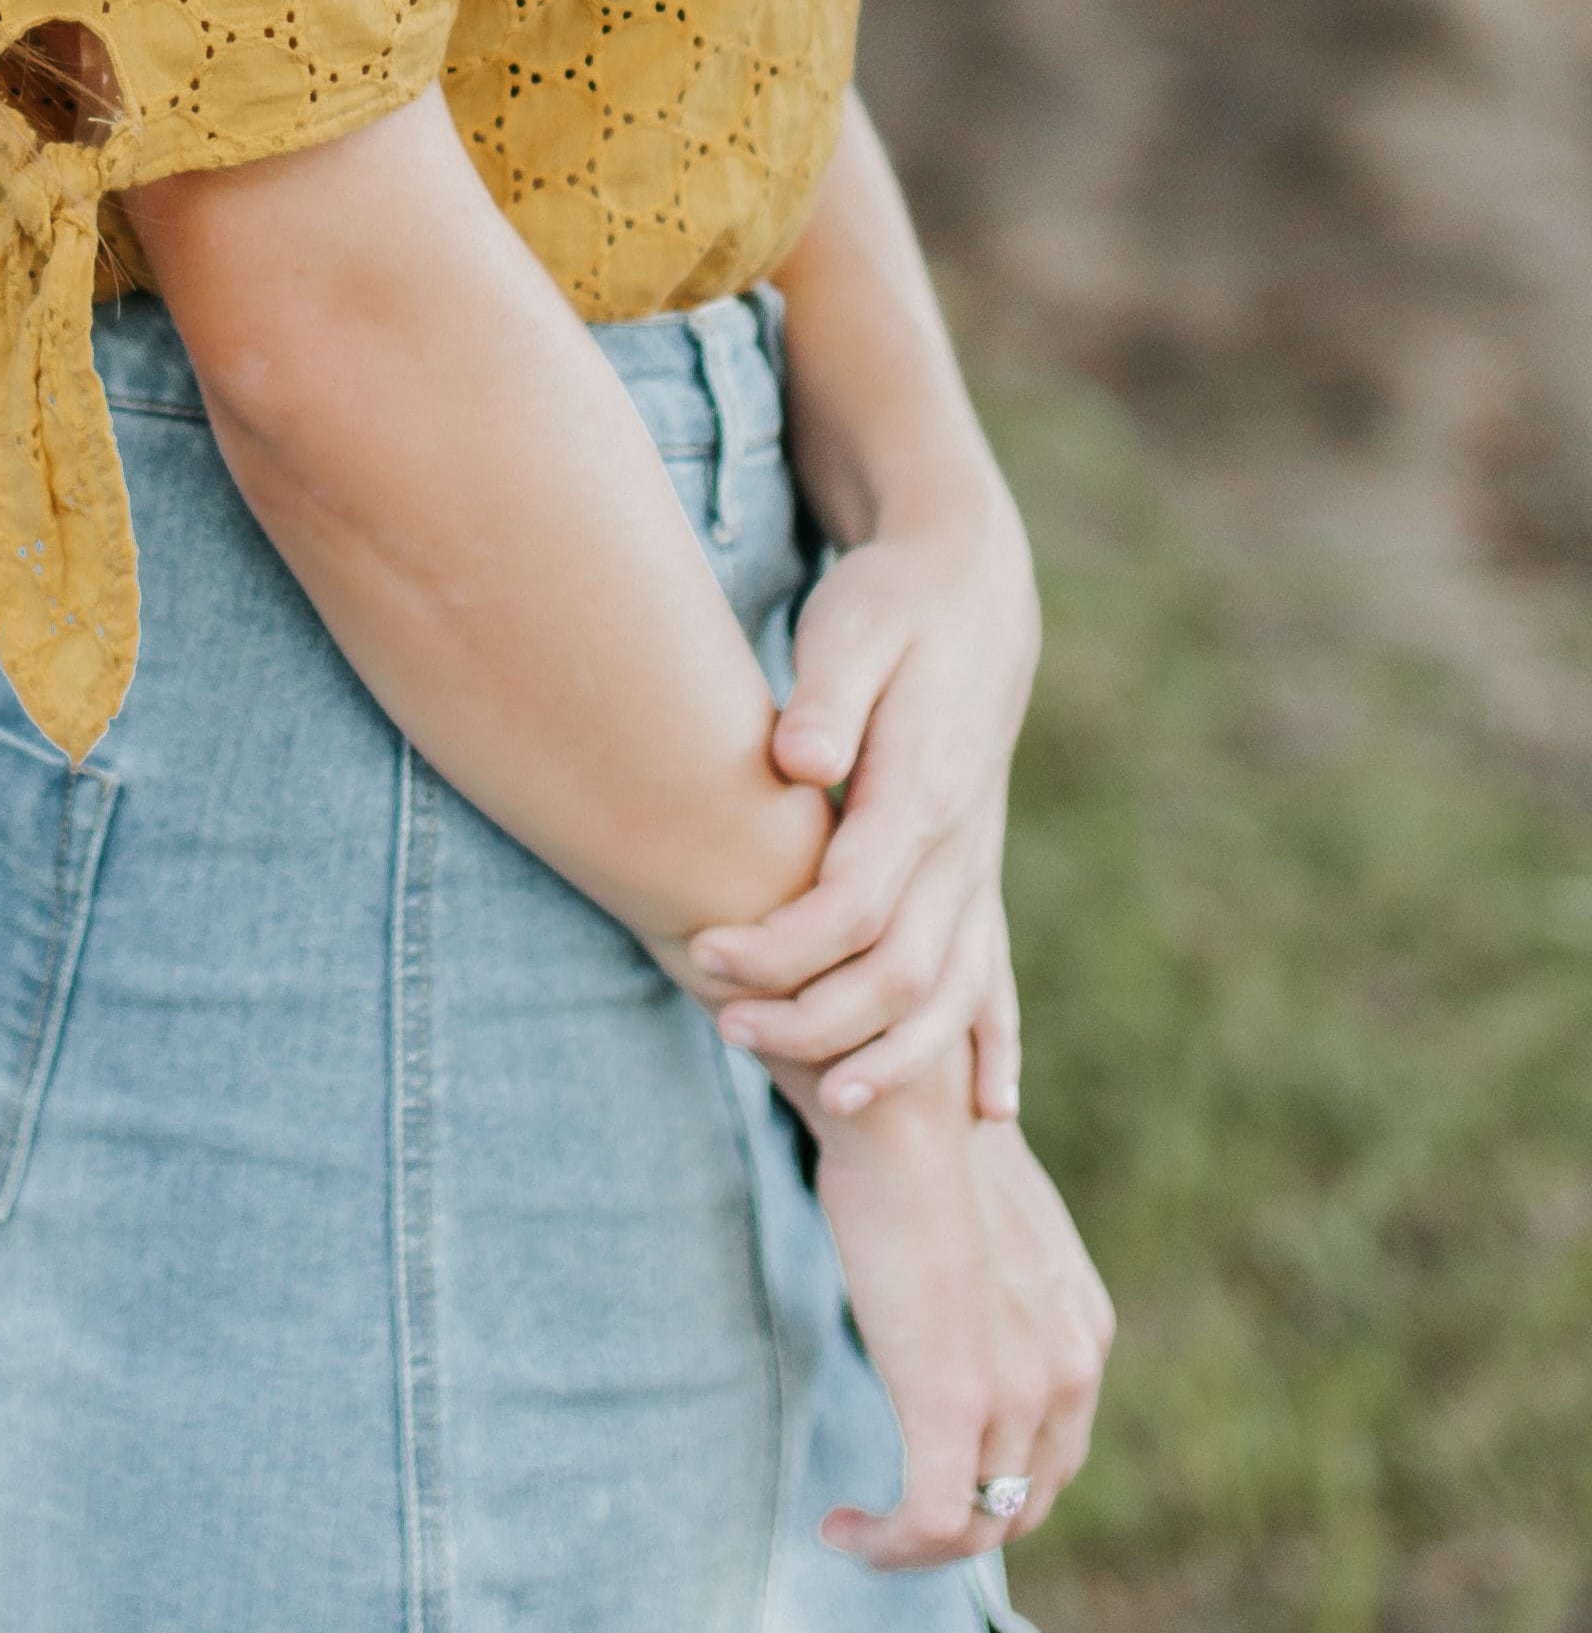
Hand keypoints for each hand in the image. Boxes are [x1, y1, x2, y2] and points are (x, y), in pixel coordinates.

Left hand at [688, 504, 1037, 1116]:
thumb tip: (799, 758)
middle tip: (725, 1026)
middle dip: (815, 1017)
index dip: (780, 945)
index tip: (703, 952)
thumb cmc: (891, 607)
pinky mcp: (981, 871)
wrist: (974, 590)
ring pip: (954, 994)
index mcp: (923, 789)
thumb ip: (828, 695)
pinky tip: (989, 1111)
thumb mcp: (852, 627)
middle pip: (902, 972)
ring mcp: (979, 865)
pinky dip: (993, 1044)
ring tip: (823, 1097)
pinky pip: (998, 976)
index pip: (854, 906)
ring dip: (893, 1054)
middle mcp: (961, 844)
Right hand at [811, 1070, 1113, 1573]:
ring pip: (980, 1523)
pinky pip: (932, 1522)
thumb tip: (953, 1295)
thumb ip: (990, 1280)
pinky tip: (841, 1529)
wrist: (907, 1107)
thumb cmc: (924, 1138)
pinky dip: (888, 1544)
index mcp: (1081, 1329)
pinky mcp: (953, 1405)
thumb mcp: (985, 1219)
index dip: (995, 1477)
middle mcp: (1070, 1370)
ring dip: (918, 1543)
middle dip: (965, 1521)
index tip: (930, 1472)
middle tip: (894, 1519)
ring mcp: (1019, 1394)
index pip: (1055, 1448)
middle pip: (1027, 1497)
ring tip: (858, 1531)